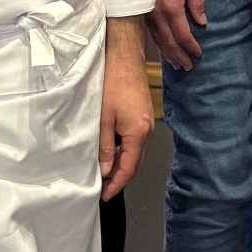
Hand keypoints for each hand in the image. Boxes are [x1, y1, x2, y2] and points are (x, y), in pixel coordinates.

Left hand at [99, 18, 154, 199]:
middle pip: (136, 162)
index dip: (116, 184)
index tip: (105, 195)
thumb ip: (104, 147)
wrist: (124, 56)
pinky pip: (136, 140)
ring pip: (136, 152)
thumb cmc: (112, 83)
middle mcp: (147, 130)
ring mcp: (147, 122)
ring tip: (105, 172)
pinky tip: (112, 150)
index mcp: (138, 133)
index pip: (129, 168)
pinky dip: (125, 150)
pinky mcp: (144, 114)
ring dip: (123, 163)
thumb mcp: (103, 118)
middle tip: (103, 188)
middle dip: (120, 177)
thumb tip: (105, 170)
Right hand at [147, 0, 206, 70]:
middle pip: (169, 42)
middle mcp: (157, 15)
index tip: (198, 54)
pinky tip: (163, 49)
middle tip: (188, 67)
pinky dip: (159, 44)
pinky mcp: (141, 12)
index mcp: (171, 8)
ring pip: (158, 40)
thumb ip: (197, 3)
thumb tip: (202, 22)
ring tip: (176, 64)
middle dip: (179, 56)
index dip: (191, 46)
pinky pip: (151, 33)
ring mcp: (146, 15)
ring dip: (168, 53)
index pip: (182, 34)